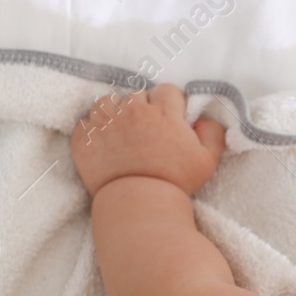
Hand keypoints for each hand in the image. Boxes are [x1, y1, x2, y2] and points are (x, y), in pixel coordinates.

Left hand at [69, 83, 225, 196]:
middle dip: (143, 109)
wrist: (139, 205)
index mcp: (163, 112)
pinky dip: (94, 131)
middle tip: (147, 133)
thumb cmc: (175, 183)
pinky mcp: (83, 137)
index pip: (167, 91)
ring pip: (109, 103)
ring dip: (116, 113)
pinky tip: (105, 146)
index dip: (171, 105)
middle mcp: (132, 111)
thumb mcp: (207, 161)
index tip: (170, 121)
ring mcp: (105, 122)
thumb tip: (203, 119)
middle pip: (137, 95)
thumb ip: (212, 134)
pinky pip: (86, 123)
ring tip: (123, 134)